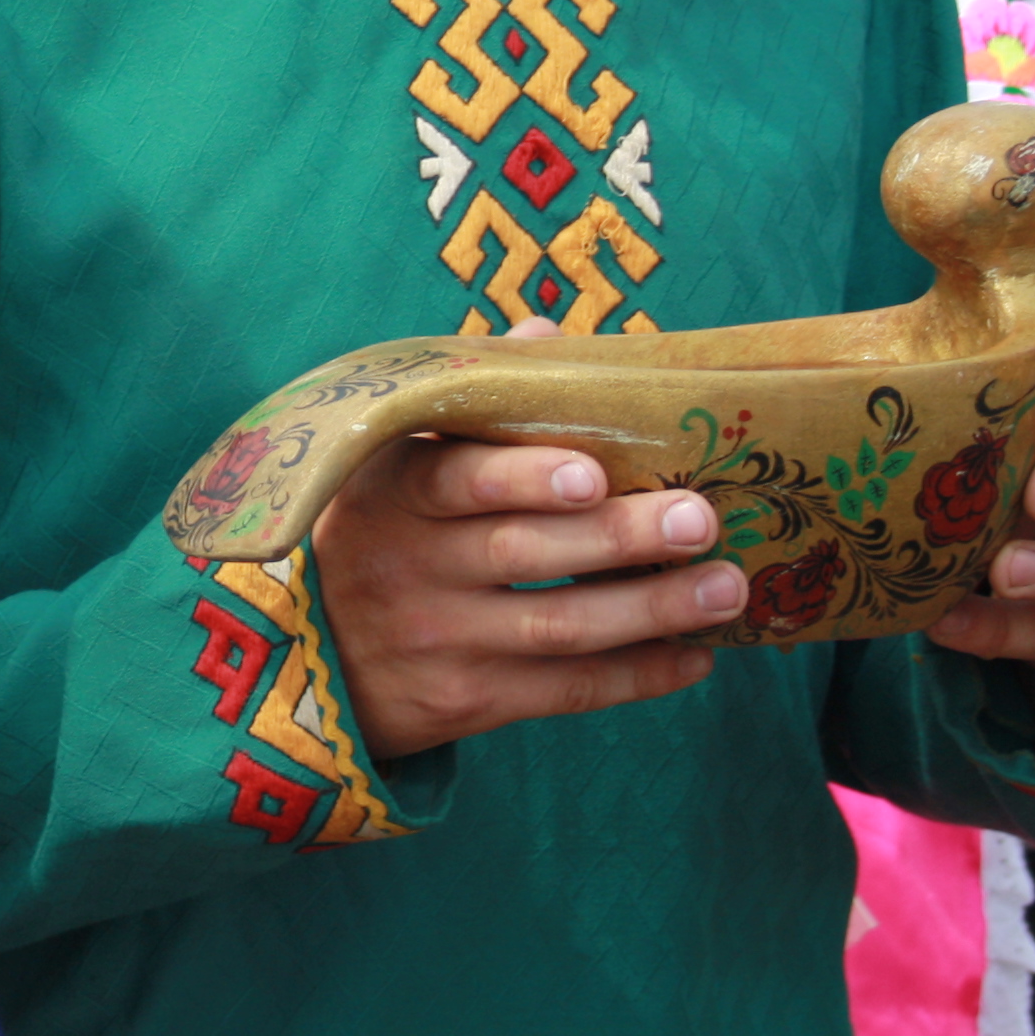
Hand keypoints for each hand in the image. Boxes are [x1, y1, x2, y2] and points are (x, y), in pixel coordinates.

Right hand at [309, 319, 744, 756]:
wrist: (307, 657)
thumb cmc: (374, 530)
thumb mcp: (388, 462)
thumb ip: (468, 400)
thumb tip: (544, 333)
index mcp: (389, 492)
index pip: (454, 480)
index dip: (522, 477)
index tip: (594, 472)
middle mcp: (407, 568)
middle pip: (522, 553)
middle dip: (619, 537)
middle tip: (702, 518)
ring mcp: (435, 641)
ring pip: (556, 627)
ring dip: (650, 609)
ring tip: (727, 587)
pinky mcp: (463, 702)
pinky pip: (561, 691)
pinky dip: (635, 675)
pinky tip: (695, 657)